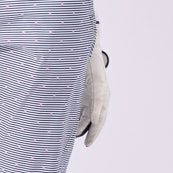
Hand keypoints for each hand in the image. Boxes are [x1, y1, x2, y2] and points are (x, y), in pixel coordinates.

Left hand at [76, 19, 109, 145]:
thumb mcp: (84, 48)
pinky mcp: (87, 98)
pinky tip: (72, 132)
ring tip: (79, 143)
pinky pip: (85, 114)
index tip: (92, 121)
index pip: (100, 98)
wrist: (88, 47)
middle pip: (100, 114)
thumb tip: (91, 28)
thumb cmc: (84, 49)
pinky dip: (80, 124)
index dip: (96, 110)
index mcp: (99, 81)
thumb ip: (86, 42)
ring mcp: (95, 96)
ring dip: (86, 130)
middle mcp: (101, 91)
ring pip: (94, 118)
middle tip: (88, 144)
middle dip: (94, 130)